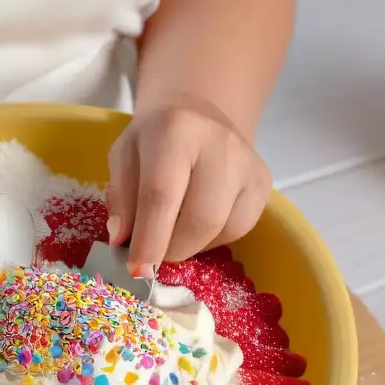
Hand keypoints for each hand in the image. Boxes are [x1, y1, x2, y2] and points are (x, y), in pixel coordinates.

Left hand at [106, 100, 271, 274]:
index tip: (137, 271)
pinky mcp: (263, 182)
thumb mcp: (123, 157)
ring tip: (173, 230)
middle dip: (172, 249)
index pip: (161, 195)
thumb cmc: (153, 140)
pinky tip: (196, 222)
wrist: (198, 114)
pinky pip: (238, 228)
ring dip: (191, 245)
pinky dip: (211, 238)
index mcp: (175, 131)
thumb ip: (121, 198)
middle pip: (200, 219)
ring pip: (223, 229)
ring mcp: (247, 163)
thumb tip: (123, 240)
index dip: (149, 240)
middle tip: (153, 253)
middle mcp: (219, 144)